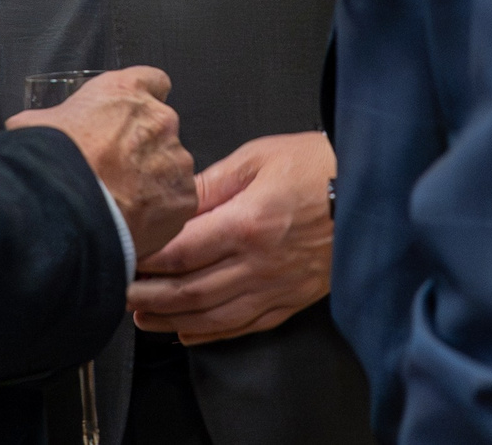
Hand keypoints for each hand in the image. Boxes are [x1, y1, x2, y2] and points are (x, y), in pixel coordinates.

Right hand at [7, 65, 196, 262]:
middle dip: (144, 148)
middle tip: (117, 171)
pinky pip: (176, 201)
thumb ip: (44, 118)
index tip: (132, 118)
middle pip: (161, 129)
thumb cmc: (52, 161)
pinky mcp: (183, 195)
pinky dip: (161, 211)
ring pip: (171, 167)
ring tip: (122, 200)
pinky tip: (134, 220)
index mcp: (125, 91)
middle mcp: (158, 118)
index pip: (153, 81)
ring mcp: (175, 157)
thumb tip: (25, 125)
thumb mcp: (32, 124)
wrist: (69, 206)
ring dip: (153, 180)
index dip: (143, 101)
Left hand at [126, 131, 332, 343]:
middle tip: (119, 291)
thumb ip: (212, 184)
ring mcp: (276, 288)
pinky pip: (245, 326)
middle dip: (148, 295)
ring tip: (142, 316)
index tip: (122, 254)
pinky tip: (188, 332)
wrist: (372, 193)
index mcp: (246, 224)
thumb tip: (175, 201)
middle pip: (190, 292)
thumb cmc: (319, 167)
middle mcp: (258, 264)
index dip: (146, 259)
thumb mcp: (259, 158)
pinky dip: (212, 334)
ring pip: (213, 317)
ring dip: (172, 320)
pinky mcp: (291, 300)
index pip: (182, 252)